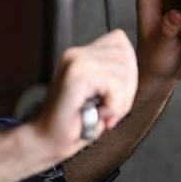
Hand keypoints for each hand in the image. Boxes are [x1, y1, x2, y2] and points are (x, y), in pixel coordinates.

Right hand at [30, 29, 137, 160]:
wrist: (46, 140)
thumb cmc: (75, 122)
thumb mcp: (99, 93)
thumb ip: (114, 74)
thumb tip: (133, 67)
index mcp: (80, 54)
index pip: (120, 41)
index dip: (128, 69)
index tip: (114, 94)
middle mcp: (75, 53)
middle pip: (127, 57)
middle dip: (128, 89)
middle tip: (111, 110)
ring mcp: (74, 63)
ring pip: (124, 73)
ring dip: (121, 101)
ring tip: (103, 113)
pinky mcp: (76, 77)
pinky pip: (115, 87)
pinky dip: (113, 107)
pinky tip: (98, 114)